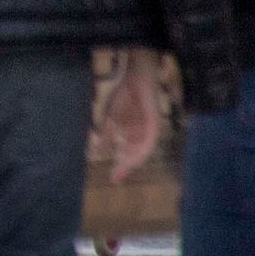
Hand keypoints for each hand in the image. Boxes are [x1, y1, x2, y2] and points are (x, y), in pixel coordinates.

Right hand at [94, 52, 168, 179]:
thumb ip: (107, 136)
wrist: (134, 76)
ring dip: (132, 162)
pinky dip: (141, 151)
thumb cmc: (124, 94)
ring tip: (121, 170)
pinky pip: (149, 141)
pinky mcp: (155, 124)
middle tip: (115, 178)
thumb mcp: (110, 119)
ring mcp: (150, 129)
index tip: (112, 178)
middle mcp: (142, 134)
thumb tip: (99, 153)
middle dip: (125, 167)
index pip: (128, 153)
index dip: (121, 165)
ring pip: (142, 151)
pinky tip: (133, 158)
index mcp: (133, 133)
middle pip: (135, 154)